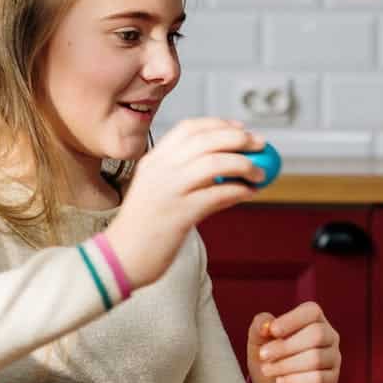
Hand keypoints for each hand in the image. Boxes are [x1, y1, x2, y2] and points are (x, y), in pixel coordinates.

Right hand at [104, 118, 264, 287]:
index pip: (189, 128)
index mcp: (154, 160)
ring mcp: (168, 191)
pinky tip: (249, 193)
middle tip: (261, 145)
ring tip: (260, 173)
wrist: (121, 257)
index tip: (241, 128)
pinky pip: (217, 195)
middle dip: (239, 138)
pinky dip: (239, 191)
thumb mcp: (159, 189)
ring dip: (244, 164)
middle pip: (206, 140)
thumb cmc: (144, 226)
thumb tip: (225, 164)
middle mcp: (160, 170)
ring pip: (215, 163)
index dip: (219, 124)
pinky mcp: (179, 215)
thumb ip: (185, 174)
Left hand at [247, 301, 340, 382]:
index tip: (272, 331)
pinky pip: (318, 379)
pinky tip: (281, 381)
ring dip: (286, 365)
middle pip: (316, 334)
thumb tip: (267, 326)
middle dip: (285, 346)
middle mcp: (329, 336)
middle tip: (263, 355)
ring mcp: (333, 358)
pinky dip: (294, 381)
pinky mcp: (332, 380)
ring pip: (316, 358)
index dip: (292, 320)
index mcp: (314, 319)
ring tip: (268, 370)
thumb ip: (260, 325)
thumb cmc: (269, 358)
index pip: (312, 312)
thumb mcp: (258, 339)